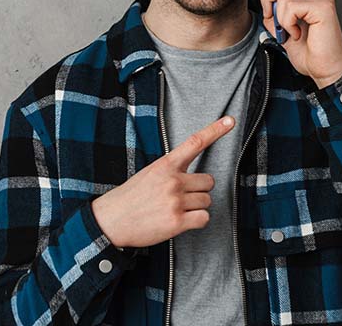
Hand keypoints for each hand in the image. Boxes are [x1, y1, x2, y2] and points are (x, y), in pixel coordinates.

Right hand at [91, 116, 235, 247]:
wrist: (112, 220)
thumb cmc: (131, 197)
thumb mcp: (149, 173)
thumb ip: (171, 171)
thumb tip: (193, 178)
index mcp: (166, 165)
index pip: (195, 142)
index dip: (215, 130)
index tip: (230, 120)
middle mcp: (173, 180)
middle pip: (208, 181)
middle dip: (199, 190)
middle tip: (181, 197)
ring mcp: (176, 201)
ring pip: (206, 201)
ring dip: (196, 207)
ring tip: (175, 209)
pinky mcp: (177, 221)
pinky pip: (204, 218)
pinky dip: (196, 221)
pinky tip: (180, 221)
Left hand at [259, 0, 341, 88]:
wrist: (325, 70)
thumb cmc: (310, 53)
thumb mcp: (283, 31)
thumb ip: (276, 13)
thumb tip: (268, 3)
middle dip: (269, 1)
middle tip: (278, 23)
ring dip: (280, 17)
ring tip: (293, 31)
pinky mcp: (323, 5)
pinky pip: (290, 5)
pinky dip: (288, 23)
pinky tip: (299, 33)